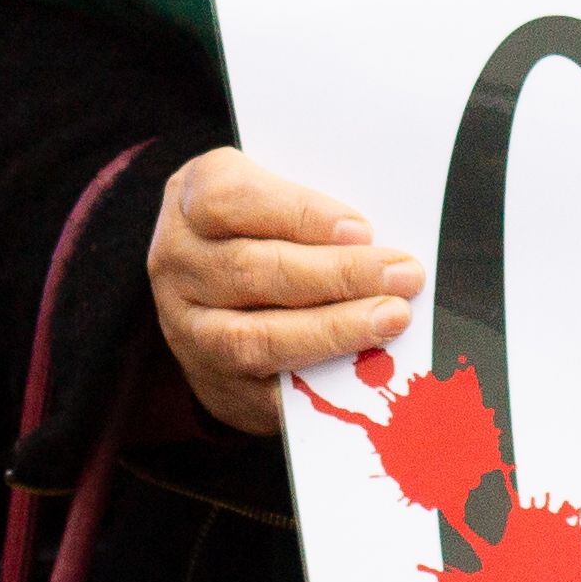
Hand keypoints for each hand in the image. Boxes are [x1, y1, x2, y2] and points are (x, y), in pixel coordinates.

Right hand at [147, 146, 420, 436]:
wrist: (210, 284)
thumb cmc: (260, 224)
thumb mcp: (273, 188)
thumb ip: (316, 202)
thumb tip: (382, 231)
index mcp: (191, 199)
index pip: (235, 201)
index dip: (300, 215)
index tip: (362, 229)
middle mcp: (177, 264)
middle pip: (252, 271)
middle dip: (337, 275)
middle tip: (402, 275)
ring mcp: (188, 329)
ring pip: (254, 338)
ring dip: (332, 330)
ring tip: (391, 318)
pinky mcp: (213, 383)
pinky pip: (266, 393)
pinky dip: (319, 381)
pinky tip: (364, 365)